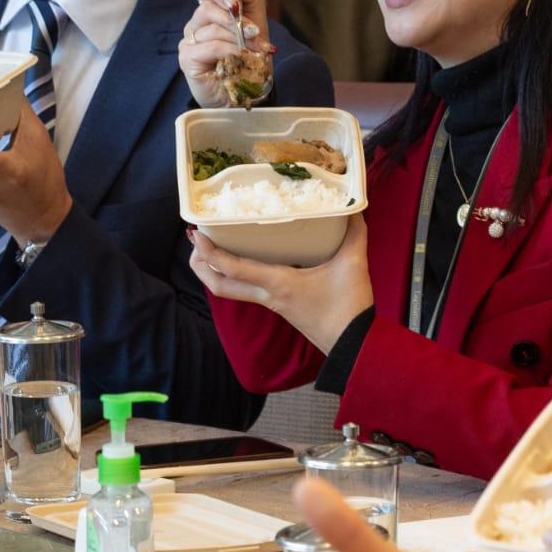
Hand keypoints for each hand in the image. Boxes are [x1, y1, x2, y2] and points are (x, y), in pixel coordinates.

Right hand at [178, 0, 272, 109]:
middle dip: (237, 21)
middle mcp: (196, 23)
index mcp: (211, 11)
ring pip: (212, 28)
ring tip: (257, 51)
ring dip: (239, 39)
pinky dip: (229, 50)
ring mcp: (189, 41)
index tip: (237, 4)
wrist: (248, 92)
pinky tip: (241, 58)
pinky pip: (209, 46)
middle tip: (256, 33)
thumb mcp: (257, 23)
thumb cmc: (249, 57)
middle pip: (209, 8)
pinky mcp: (187, 58)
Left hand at [188, 217, 371, 351]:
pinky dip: (235, 275)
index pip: (234, 269)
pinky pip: (246, 290)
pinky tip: (243, 259)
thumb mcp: (353, 264)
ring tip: (211, 248)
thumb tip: (354, 208)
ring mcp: (271, 303)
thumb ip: (355, 233)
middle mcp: (268, 295)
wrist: (352, 344)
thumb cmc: (349, 307)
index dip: (211, 252)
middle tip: (196, 241)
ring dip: (214, 271)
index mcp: (278, 283)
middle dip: (201, 265)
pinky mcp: (279, 307)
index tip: (197, 234)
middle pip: (220, 286)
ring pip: (230, 290)